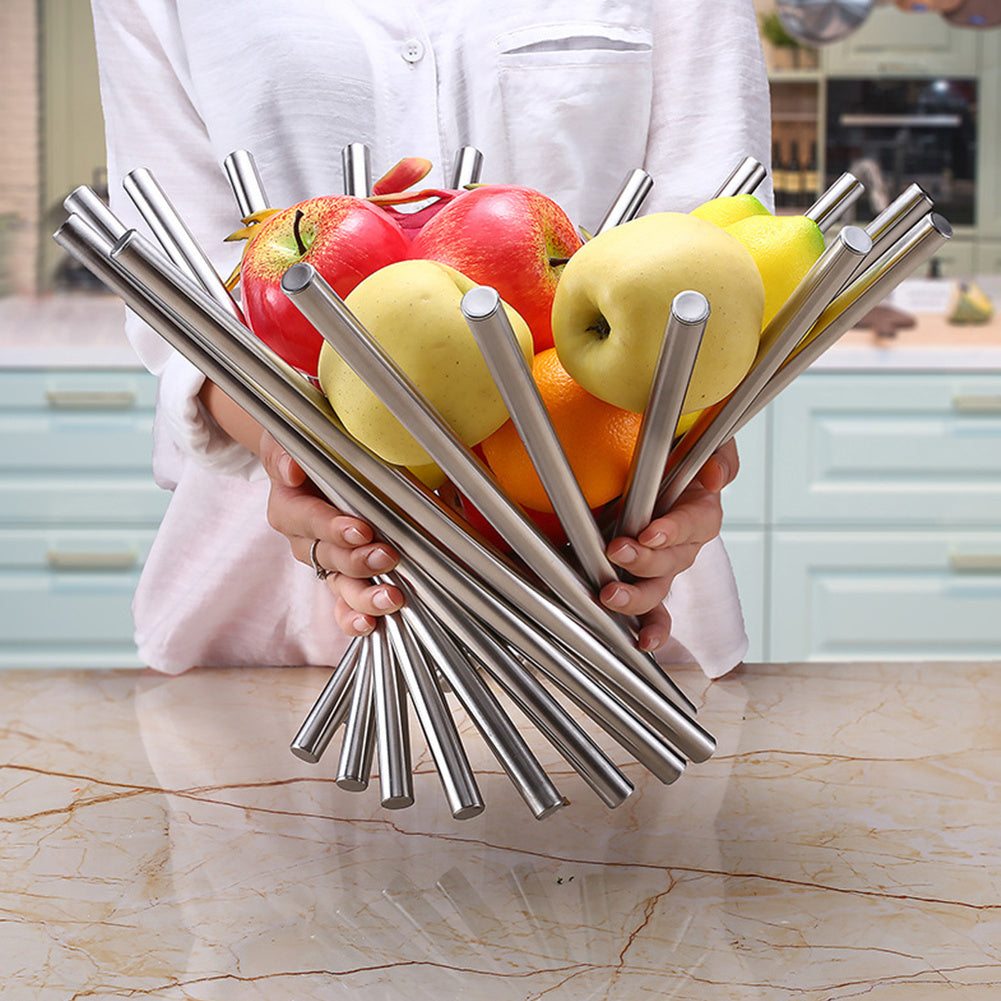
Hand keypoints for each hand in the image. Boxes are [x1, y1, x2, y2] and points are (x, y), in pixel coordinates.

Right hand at [259, 432, 403, 635]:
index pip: (308, 519)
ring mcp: (323, 562)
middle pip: (327, 557)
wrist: (308, 460)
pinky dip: (355, 618)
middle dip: (357, 561)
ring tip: (390, 598)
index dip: (332, 527)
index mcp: (289, 507)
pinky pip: (344, 604)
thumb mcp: (290, 437)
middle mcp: (303, 541)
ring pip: (339, 586)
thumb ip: (285, 452)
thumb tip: (291, 469)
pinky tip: (371, 626)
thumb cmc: (306, 445)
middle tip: (386, 556)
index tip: (360, 530)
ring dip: (364, 595)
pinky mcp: (341, 577)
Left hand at [600, 439, 738, 652]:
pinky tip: (643, 642)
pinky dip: (651, 629)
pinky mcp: (639, 578)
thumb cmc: (669, 447)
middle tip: (618, 550)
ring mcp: (662, 565)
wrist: (631, 457)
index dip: (675, 529)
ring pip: (659, 588)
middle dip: (646, 561)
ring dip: (638, 597)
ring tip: (611, 595)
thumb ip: (715, 450)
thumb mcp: (695, 434)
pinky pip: (652, 611)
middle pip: (675, 561)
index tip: (650, 533)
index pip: (696, 522)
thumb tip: (715, 476)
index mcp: (698, 507)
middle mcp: (684, 542)